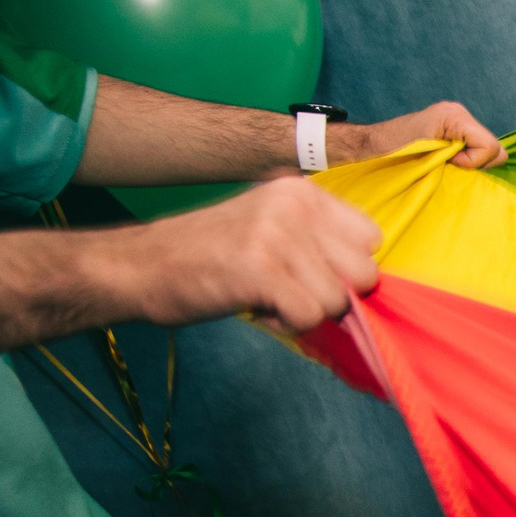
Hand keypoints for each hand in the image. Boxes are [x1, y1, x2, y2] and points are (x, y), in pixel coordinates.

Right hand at [121, 177, 381, 332]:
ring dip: (304, 311)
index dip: (346, 268)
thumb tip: (372, 278)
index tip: (308, 270)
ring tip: (266, 294)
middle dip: (332, 295)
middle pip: (365, 274)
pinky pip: (309, 317)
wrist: (143, 265)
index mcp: (301, 191)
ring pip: (338, 302)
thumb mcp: (273, 227)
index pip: (371, 239)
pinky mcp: (259, 268)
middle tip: (287, 288)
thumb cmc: (214, 255)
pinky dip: (285, 324)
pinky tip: (256, 305)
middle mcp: (293, 205)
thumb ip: (320, 241)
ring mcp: (276, 234)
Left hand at [341, 101, 506, 169]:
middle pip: (496, 149)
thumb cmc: (395, 151)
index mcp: (454, 116)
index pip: (490, 146)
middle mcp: (459, 113)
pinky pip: (477, 149)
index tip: (448, 162)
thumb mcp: (431, 154)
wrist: (373, 146)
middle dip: (477, 162)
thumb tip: (488, 164)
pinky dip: (467, 159)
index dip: (474, 162)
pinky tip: (447, 159)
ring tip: (446, 161)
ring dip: (471, 162)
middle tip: (450, 164)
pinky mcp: (455, 129)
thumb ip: (463, 157)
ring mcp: (458, 119)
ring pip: (489, 151)